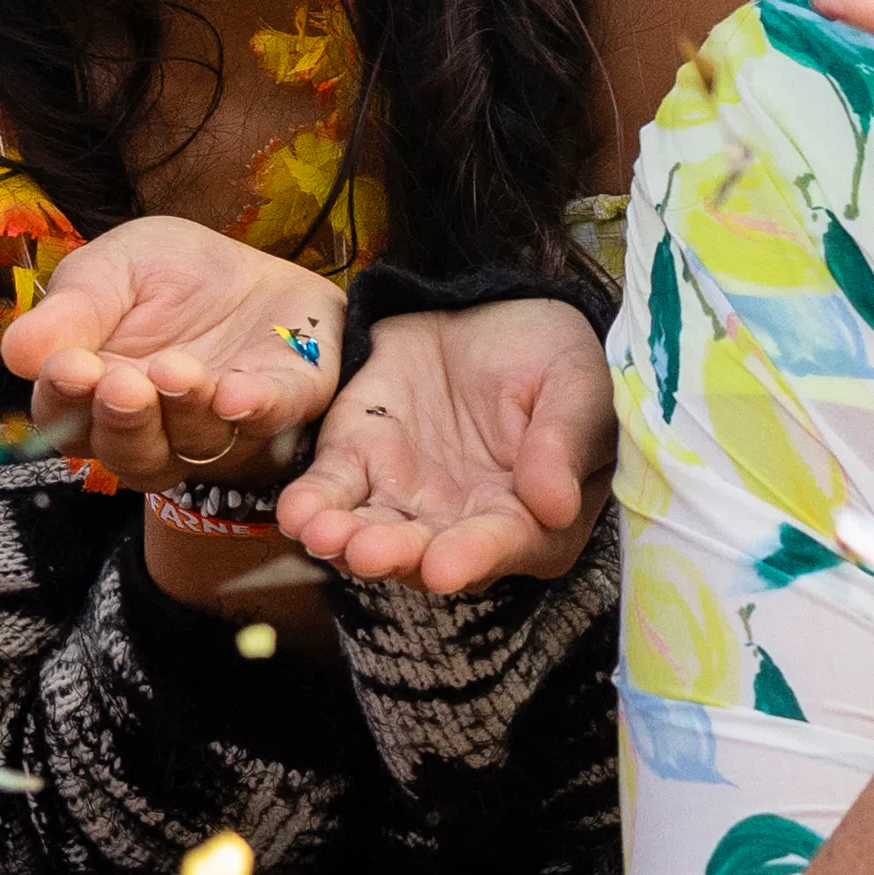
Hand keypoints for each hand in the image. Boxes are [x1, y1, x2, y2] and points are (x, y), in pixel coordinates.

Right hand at [0, 216, 349, 497]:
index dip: (64, 398)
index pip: (65, 415)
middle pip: (127, 451)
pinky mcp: (279, 407)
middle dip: (125, 421)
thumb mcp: (110, 271)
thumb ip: (72, 310)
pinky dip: (252, 410)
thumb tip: (16, 353)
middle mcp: (150, 429)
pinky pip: (267, 421)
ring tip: (178, 372)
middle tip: (123, 385)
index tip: (69, 367)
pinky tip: (236, 394)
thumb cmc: (162, 274)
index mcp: (93, 395)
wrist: (250, 264)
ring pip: (193, 447)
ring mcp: (215, 429)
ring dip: (185, 414)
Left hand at [283, 296, 604, 592]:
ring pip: (374, 536)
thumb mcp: (576, 382)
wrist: (488, 306)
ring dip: (346, 542)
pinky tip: (297, 513)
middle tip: (367, 554)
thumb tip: (556, 507)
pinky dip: (313, 507)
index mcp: (533, 519)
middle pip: (429, 555)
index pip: (506, 545)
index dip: (475, 557)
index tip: (445, 568)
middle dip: (397, 556)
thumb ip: (564, 442)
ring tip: (323, 534)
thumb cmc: (549, 354)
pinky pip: (332, 493)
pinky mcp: (359, 466)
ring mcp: (408, 503)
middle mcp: (466, 526)